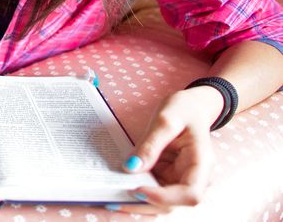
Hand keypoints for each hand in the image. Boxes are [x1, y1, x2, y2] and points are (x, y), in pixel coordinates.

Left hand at [112, 87, 219, 214]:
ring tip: (110, 197)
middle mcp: (193, 178)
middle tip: (113, 200)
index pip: (189, 194)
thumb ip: (150, 144)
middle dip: (143, 204)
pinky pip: (152, 188)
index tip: (137, 189)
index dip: (164, 198)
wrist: (191, 106)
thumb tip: (131, 168)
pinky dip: (135, 190)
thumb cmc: (183, 109)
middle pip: (171, 203)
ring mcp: (179, 179)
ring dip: (136, 201)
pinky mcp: (167, 177)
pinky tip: (117, 187)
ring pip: (159, 201)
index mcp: (201, 164)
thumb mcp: (165, 120)